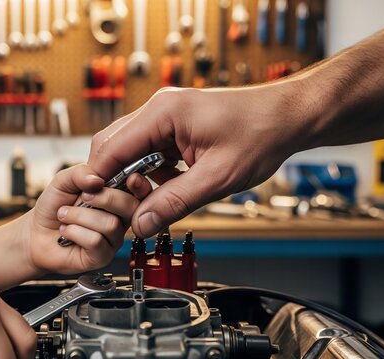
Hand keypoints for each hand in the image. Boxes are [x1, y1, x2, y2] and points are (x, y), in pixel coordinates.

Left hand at [24, 164, 151, 273]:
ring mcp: (112, 239)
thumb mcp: (64, 181)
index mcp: (116, 196)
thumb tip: (98, 180)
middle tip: (83, 197)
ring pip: (110, 225)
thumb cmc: (53, 207)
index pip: (140, 190)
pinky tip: (66, 231)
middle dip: (106, 198)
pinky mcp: (101, 257)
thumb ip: (81, 173)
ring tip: (65, 216)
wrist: (36, 233)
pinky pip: (97, 242)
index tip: (130, 179)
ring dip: (80, 217)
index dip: (139, 185)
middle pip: (131, 207)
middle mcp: (119, 218)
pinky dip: (75, 232)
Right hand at [88, 85, 305, 237]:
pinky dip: (151, 174)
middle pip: (114, 146)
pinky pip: (150, 152)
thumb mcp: (216, 177)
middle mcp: (159, 109)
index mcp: (164, 112)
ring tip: (152, 201)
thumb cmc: (261, 134)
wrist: (288, 118)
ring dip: (135, 178)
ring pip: (131, 151)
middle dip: (116, 180)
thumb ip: (174, 202)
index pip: (112, 147)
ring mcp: (166, 116)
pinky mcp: (176, 127)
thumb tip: (141, 224)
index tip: (95, 205)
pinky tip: (167, 188)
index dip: (99, 178)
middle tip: (126, 209)